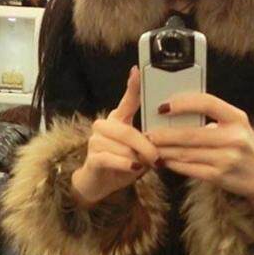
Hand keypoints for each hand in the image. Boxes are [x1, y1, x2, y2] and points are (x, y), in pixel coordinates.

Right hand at [71, 65, 160, 205]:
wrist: (99, 183)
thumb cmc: (123, 163)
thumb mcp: (140, 150)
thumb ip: (148, 141)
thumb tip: (161, 141)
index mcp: (118, 120)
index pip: (127, 100)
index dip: (132, 86)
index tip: (137, 71)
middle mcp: (105, 126)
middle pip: (127, 131)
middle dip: (145, 146)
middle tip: (157, 158)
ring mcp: (95, 141)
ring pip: (122, 147)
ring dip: (136, 159)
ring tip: (140, 166)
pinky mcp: (92, 157)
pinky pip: (111, 158)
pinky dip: (125, 164)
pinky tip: (132, 168)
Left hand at [146, 91, 253, 201]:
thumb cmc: (243, 145)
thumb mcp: (235, 125)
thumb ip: (211, 118)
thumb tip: (173, 115)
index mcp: (236, 118)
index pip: (207, 103)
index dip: (183, 103)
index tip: (163, 106)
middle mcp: (234, 138)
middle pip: (190, 134)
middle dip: (164, 134)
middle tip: (146, 132)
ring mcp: (227, 159)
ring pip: (185, 153)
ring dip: (164, 150)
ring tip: (149, 147)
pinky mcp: (219, 176)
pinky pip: (189, 169)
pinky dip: (172, 164)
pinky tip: (162, 161)